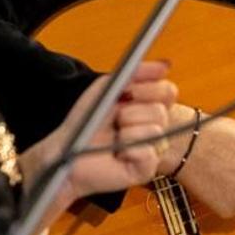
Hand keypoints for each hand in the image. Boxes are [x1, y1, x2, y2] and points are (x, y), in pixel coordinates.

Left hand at [22, 62, 178, 208]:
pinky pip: (148, 152)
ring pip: (154, 130)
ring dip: (126, 132)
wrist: (66, 150)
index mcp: (149, 107)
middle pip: (161, 111)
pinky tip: (118, 153)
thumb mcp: (109, 87)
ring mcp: (153, 149)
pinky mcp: (146, 169)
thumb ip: (136, 72)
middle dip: (130, 112)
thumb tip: (166, 65)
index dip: (148, 90)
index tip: (127, 93)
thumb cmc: (86, 122)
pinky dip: (128, 150)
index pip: (168, 91)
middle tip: (115, 120)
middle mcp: (154, 127)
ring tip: (114, 139)